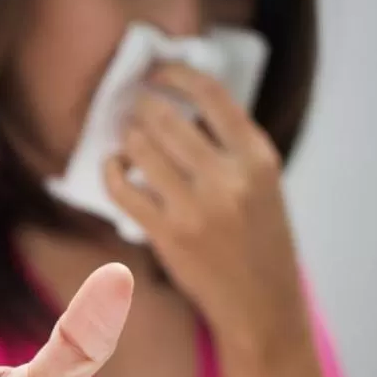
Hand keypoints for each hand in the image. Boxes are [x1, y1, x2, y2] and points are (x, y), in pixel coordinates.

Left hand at [105, 63, 307, 353]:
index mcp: (258, 158)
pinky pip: (122, 188)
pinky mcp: (167, 234)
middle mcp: (228, 178)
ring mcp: (196, 207)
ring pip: (140, 148)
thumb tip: (179, 107)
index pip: (212, 94)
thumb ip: (231, 148)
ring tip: (129, 142)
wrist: (262, 305)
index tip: (157, 72)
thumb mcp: (264, 185)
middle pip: (166, 118)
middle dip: (142, 108)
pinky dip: (112, 170)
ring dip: (127, 138)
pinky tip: (115, 167)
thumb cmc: (261, 241)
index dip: (177, 74)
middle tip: (136, 110)